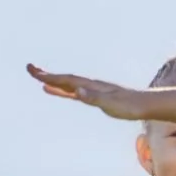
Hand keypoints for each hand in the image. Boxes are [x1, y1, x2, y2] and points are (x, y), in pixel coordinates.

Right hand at [27, 64, 151, 120]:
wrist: (145, 105)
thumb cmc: (128, 106)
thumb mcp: (109, 104)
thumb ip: (92, 97)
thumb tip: (77, 90)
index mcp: (90, 86)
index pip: (65, 80)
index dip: (48, 76)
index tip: (33, 71)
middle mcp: (90, 85)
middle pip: (64, 78)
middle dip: (46, 75)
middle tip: (30, 69)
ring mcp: (92, 90)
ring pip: (69, 84)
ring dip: (54, 82)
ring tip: (40, 80)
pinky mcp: (96, 96)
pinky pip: (76, 92)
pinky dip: (65, 90)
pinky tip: (60, 91)